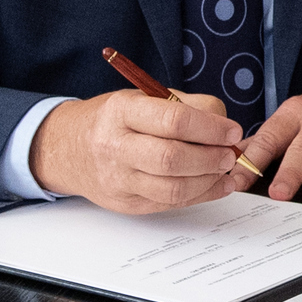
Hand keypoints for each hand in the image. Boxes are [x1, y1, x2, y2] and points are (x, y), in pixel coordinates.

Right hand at [29, 90, 241, 213]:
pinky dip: (201, 194)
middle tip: (230, 153)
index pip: (172, 120)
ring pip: (174, 188)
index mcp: (121, 112)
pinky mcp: (128, 204)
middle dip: (211, 158)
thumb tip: (224, 124)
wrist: (70, 149)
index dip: (210, 128)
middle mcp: (116, 147)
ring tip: (224, 168)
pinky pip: (172, 204)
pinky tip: (216, 183)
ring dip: (210, 180)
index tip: (231, 130)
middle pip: (173, 159)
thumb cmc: (114, 121)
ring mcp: (119, 180)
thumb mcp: (143, 98)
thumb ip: (185, 105)